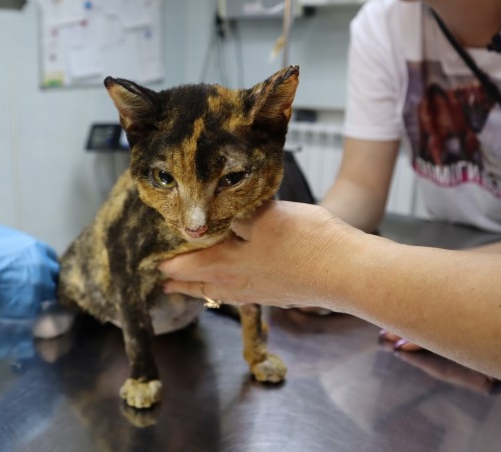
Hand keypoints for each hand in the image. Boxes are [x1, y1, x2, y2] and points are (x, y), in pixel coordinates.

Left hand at [160, 201, 359, 308]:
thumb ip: (234, 211)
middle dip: (182, 283)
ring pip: (223, 293)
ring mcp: (261, 292)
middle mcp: (240, 283)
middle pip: (202, 284)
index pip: (189, 265)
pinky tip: (238, 289)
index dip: (171, 265)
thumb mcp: (263, 216)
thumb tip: (213, 206)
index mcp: (228, 264)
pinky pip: (244, 295)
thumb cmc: (304, 241)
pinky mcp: (280, 294)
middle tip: (164, 285)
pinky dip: (230, 292)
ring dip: (204, 291)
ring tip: (195, 292)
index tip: (154, 266)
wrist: (346, 271)